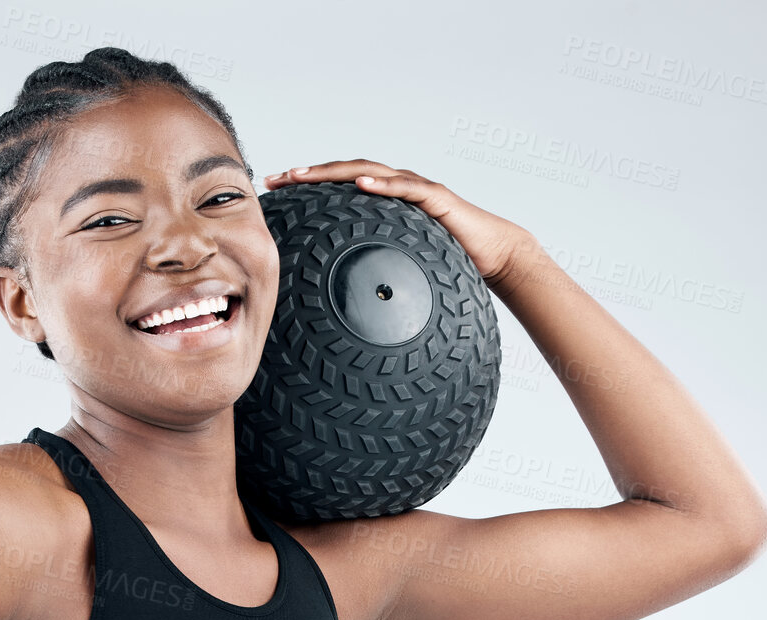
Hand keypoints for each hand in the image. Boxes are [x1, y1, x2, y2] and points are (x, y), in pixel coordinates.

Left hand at [264, 159, 533, 286]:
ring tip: (303, 175)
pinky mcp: (437, 198)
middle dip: (308, 174)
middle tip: (274, 180)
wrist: (494, 255)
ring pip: (370, 171)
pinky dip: (383, 183)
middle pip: (345, 172)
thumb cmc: (447, 263)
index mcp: (383, 204)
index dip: (306, 187)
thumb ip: (371, 272)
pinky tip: (360, 183)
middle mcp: (396, 188)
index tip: (273, 193)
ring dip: (334, 171)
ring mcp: (416, 189)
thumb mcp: (398, 269)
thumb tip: (338, 301)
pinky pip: (407, 188)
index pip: (338, 189)